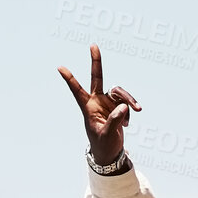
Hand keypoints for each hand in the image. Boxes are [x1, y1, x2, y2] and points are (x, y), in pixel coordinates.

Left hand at [58, 44, 140, 167]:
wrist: (110, 152)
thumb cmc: (103, 145)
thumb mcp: (107, 135)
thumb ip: (114, 120)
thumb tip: (123, 106)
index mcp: (88, 108)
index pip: (77, 91)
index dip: (70, 79)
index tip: (60, 68)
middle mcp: (97, 101)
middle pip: (97, 78)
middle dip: (96, 62)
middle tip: (93, 45)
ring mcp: (108, 102)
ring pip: (120, 92)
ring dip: (130, 100)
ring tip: (137, 111)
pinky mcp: (118, 105)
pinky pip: (127, 102)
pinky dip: (130, 110)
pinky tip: (127, 124)